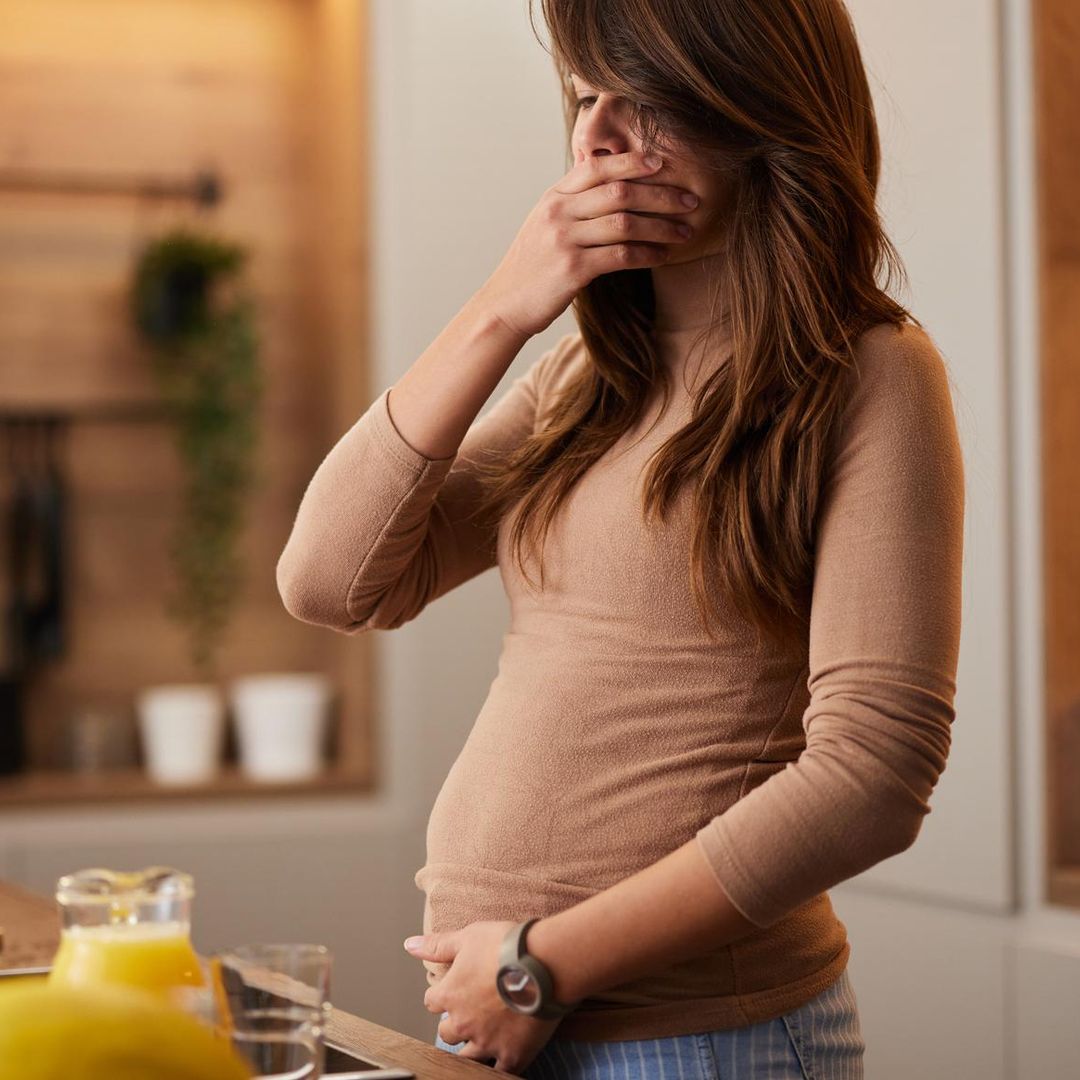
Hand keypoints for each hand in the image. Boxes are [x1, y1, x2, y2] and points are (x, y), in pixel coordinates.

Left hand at [404, 920, 564, 1073]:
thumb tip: (409, 945)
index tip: (454, 990)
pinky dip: (498, 1064)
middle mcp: (463, 1023)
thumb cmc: (506, 946)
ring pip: (467, 1056)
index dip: (443, 995)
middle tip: (471, 1013)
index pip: (432, 1002)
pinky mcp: (511, 1055)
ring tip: (483, 1035)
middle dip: (455, 1023)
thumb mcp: (468, 937)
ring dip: (472, 1046)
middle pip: (447, 1032)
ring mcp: (486, 1042)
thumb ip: (438, 945)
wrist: (544, 964)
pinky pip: (498, 1071)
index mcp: (450, 995)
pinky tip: (503, 1055)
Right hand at [475, 150, 697, 338]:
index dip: (634, 162)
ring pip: (625, 222)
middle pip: (620, 191)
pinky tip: (663, 256)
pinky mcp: (573, 269)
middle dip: (662, 194)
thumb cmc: (532, 268)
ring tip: (685, 232)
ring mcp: (564, 240)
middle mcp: (559, 212)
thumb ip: (574, 205)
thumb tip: (612, 190)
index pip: (599, 167)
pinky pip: (621, 255)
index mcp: (554, 196)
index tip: (664, 164)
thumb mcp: (545, 226)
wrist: (504, 304)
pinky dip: (647, 253)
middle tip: (691, 200)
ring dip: (662, 226)